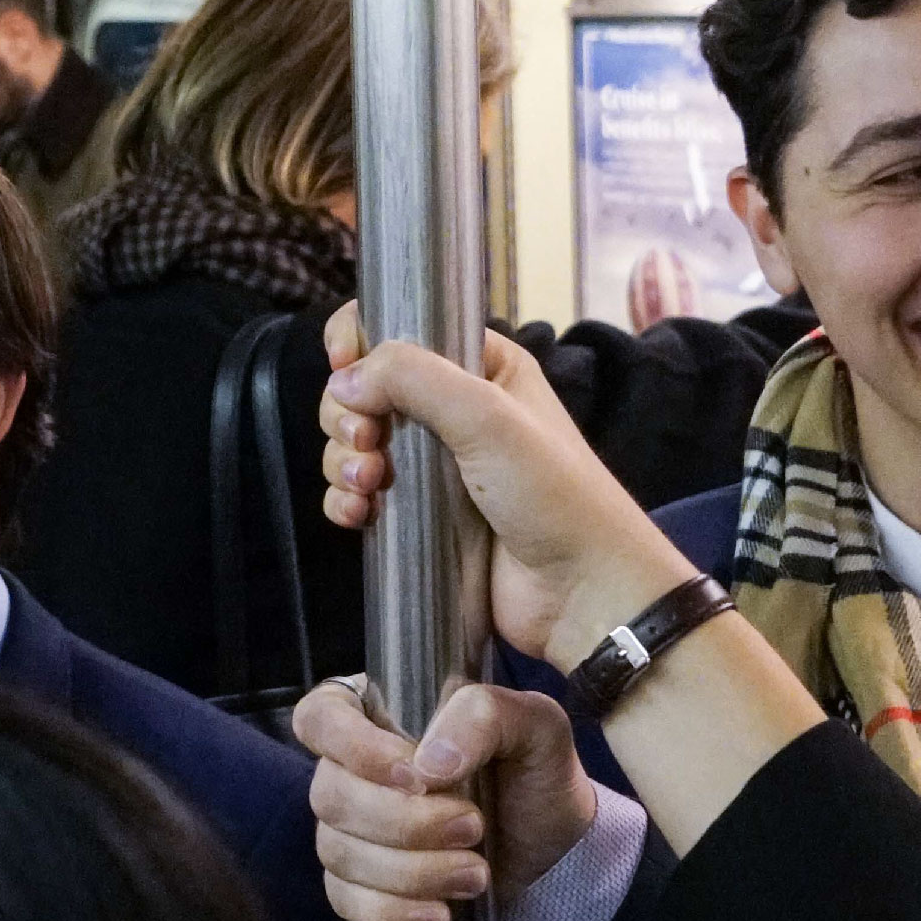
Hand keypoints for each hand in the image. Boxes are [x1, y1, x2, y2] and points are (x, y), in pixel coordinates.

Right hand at [295, 680, 595, 920]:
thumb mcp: (535, 726)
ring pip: (337, 853)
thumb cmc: (538, 779)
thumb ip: (483, 714)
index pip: (319, 717)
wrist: (557, 857)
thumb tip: (428, 763)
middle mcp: (351, 772)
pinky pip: (346, 902)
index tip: (415, 776)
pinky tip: (441, 914)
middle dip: (404, 822)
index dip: (353, 748)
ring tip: (475, 874)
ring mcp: (349, 833)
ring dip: (410, 871)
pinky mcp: (359, 888)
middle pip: (330, 796)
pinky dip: (395, 913)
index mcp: (378, 716)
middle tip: (473, 827)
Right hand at [318, 303, 694, 665]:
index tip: (341, 365)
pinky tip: (356, 515)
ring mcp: (432, 465)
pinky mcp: (417, 515)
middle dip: (346, 413)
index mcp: (480, 367)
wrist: (579, 592)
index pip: (402, 328)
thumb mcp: (488, 416)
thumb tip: (343, 380)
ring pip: (355, 444)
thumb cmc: (551, 493)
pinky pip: (358, 495)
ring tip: (367, 485)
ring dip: (343, 461)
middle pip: (364, 388)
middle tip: (365, 442)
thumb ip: (412, 378)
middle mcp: (453, 408)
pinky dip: (345, 500)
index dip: (360, 339)